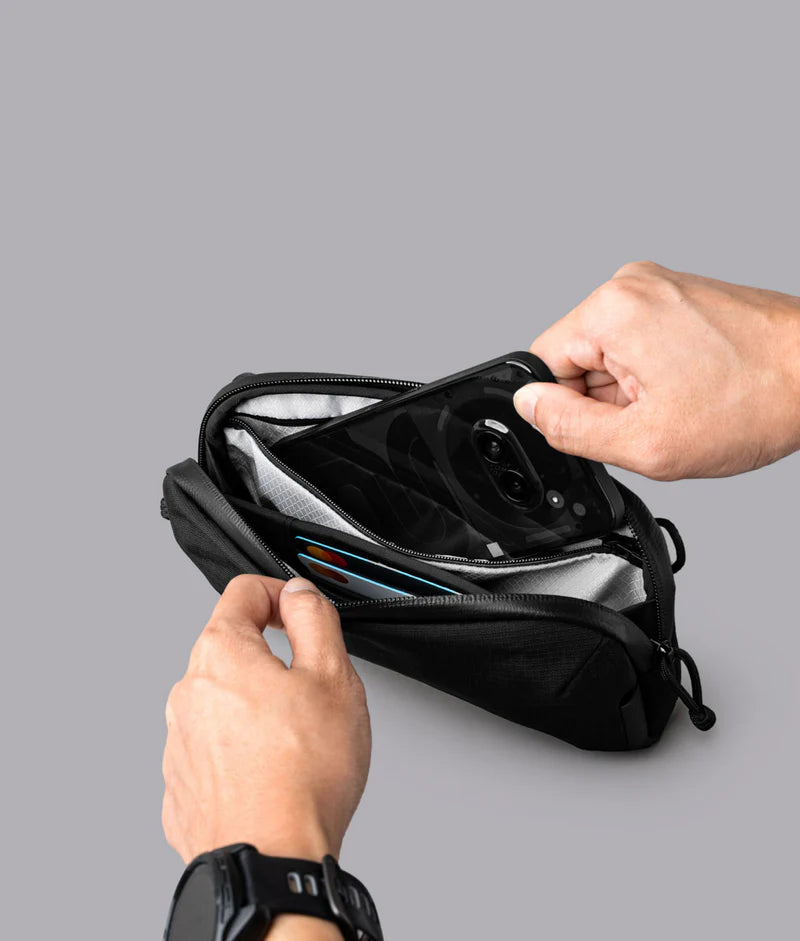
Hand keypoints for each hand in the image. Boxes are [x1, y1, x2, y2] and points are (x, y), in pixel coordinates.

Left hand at [163, 575, 370, 865]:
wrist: (272, 859)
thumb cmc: (303, 776)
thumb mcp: (333, 676)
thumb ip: (314, 618)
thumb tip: (299, 593)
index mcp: (222, 654)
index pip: (243, 592)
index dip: (280, 593)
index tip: (301, 611)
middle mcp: (189, 692)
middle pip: (232, 646)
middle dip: (272, 654)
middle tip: (313, 684)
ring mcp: (181, 741)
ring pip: (224, 699)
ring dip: (258, 704)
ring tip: (299, 738)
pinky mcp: (183, 783)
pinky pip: (215, 746)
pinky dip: (242, 747)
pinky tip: (275, 769)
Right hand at [513, 262, 799, 478]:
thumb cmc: (756, 400)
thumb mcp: (646, 441)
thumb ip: (570, 428)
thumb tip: (528, 407)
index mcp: (611, 311)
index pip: (541, 365)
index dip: (566, 409)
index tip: (612, 425)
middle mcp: (631, 286)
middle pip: (576, 359)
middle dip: (606, 399)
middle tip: (657, 417)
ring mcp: (660, 288)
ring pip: (610, 356)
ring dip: (634, 389)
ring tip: (684, 400)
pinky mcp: (682, 297)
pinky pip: (641, 345)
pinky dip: (658, 375)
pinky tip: (695, 387)